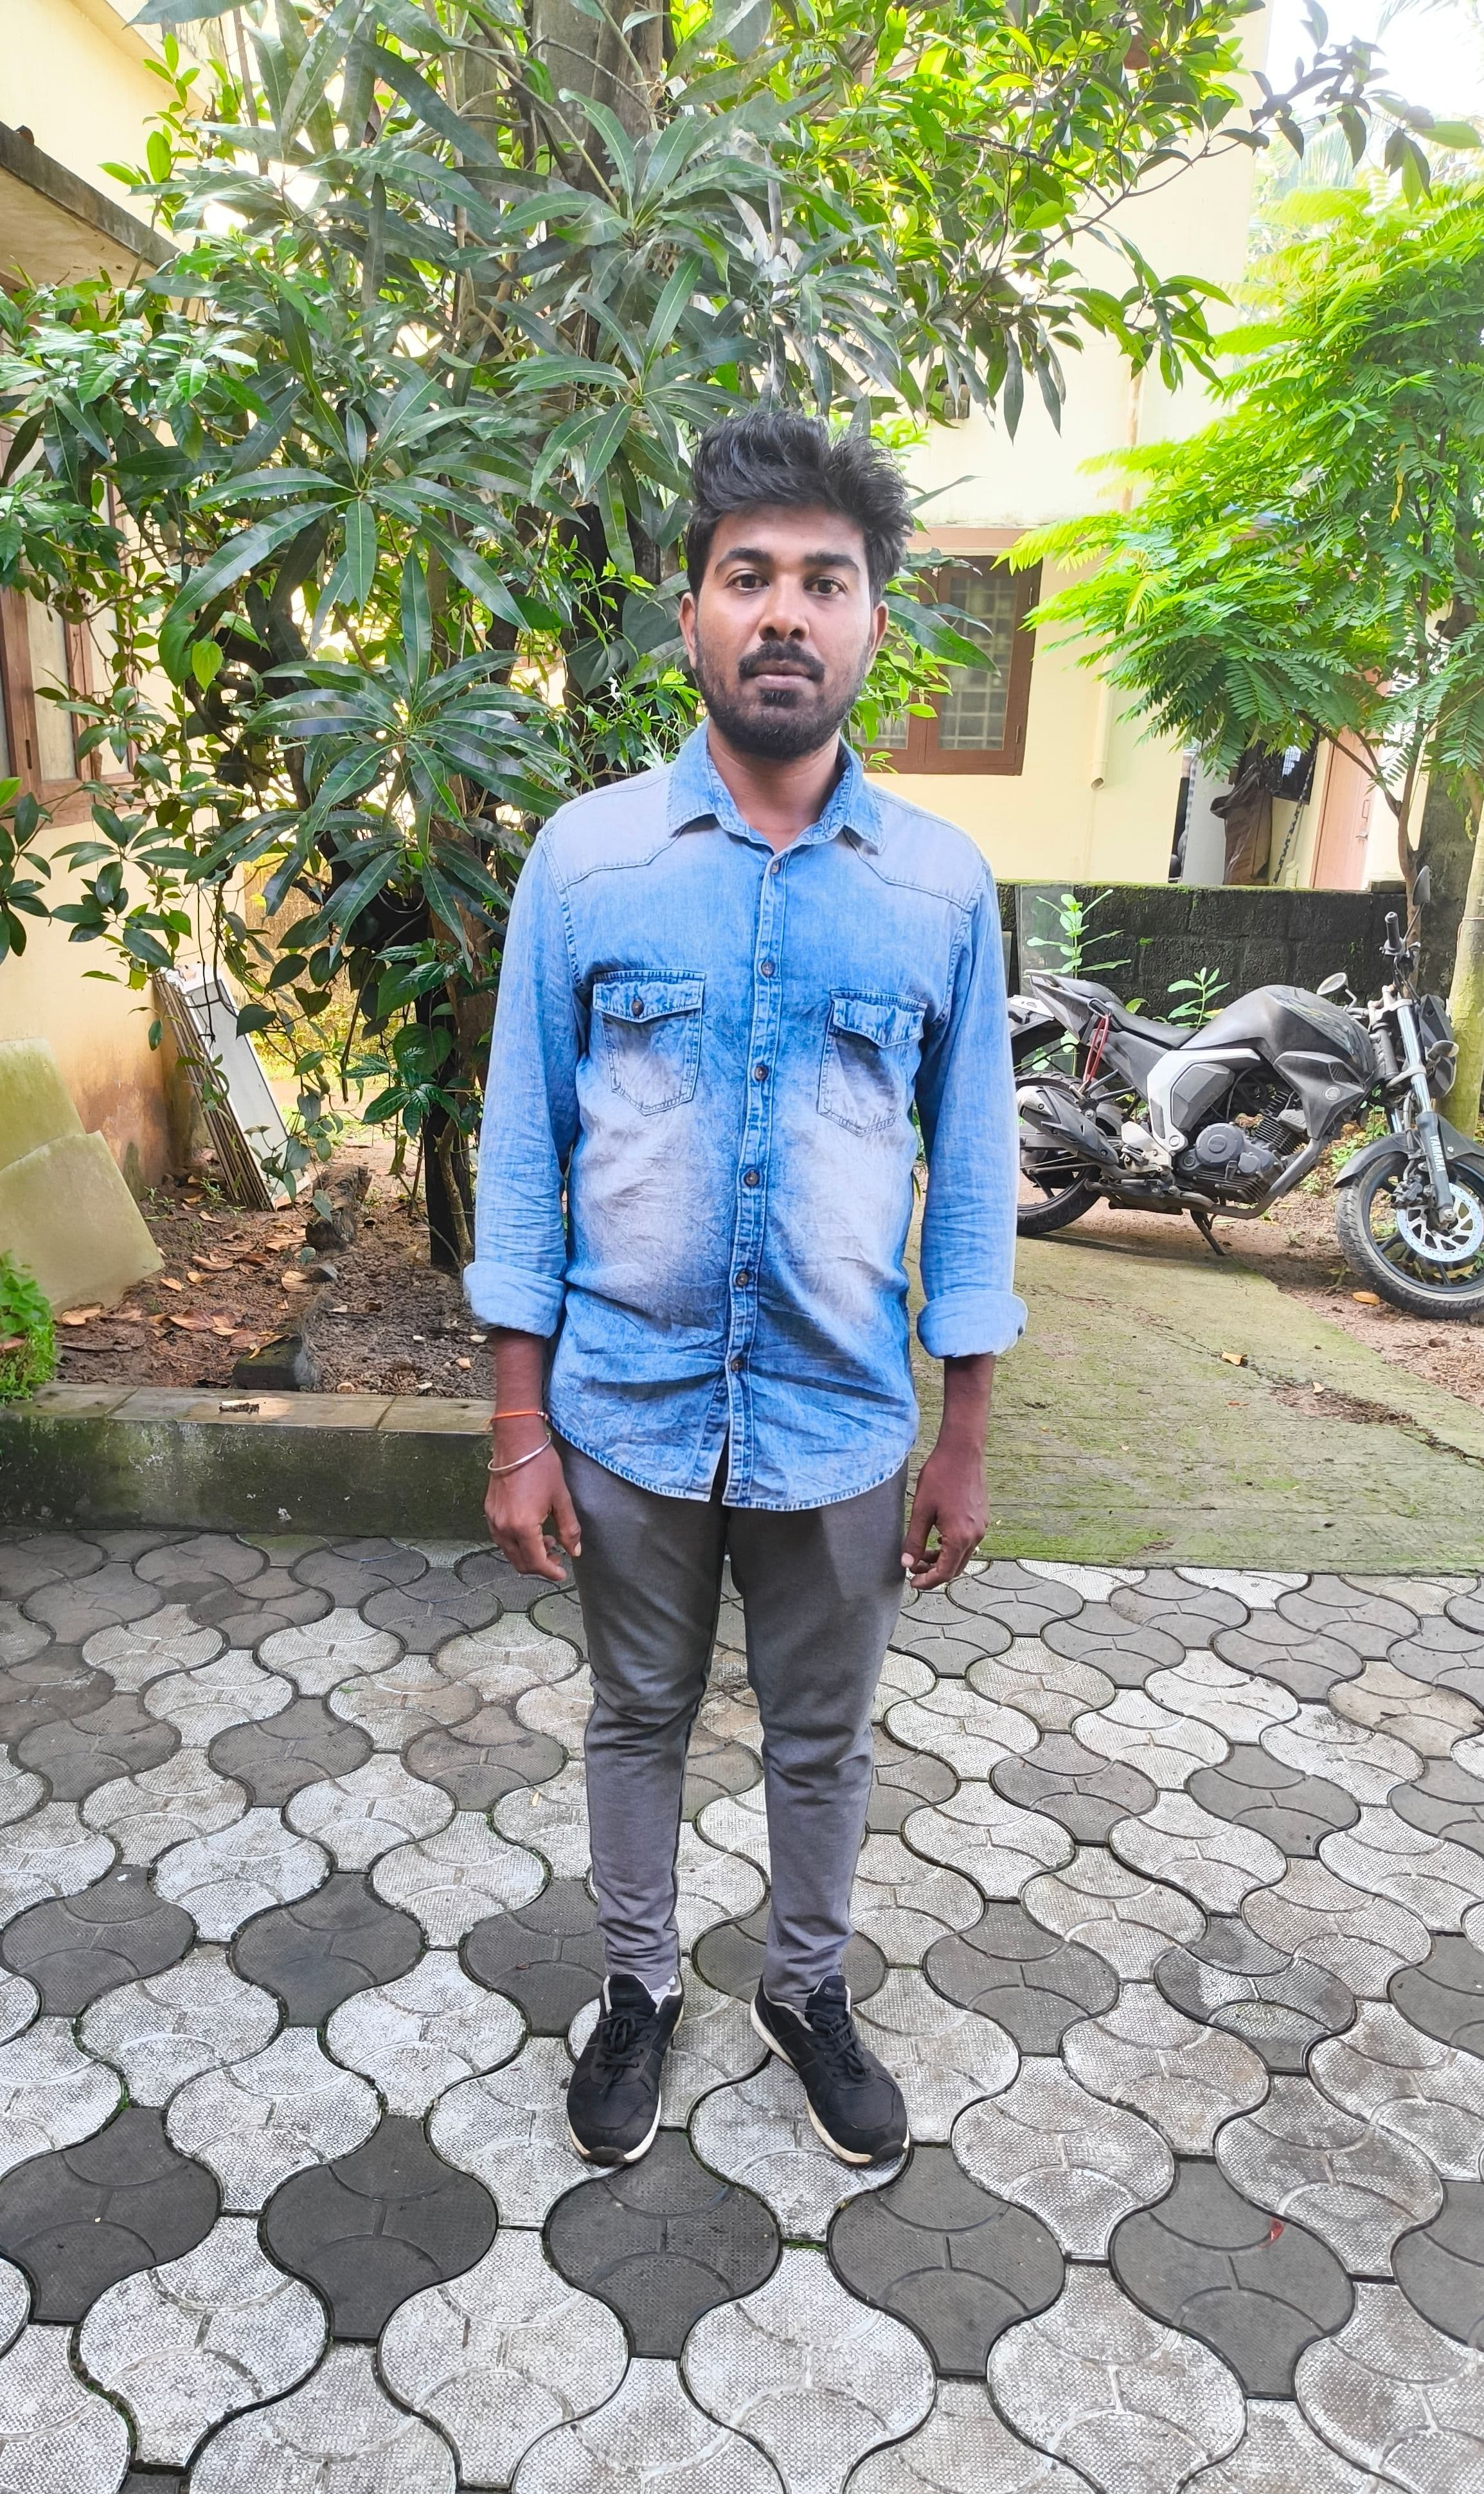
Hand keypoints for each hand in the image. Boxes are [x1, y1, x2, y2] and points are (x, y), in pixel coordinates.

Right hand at [485, 1442, 581, 1580]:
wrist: (517, 1442)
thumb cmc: (541, 1466)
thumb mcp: (561, 1499)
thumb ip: (569, 1529)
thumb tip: (574, 1551)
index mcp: (523, 1527)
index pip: (536, 1562)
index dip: (551, 1572)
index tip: (562, 1573)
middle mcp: (503, 1528)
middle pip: (520, 1563)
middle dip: (540, 1566)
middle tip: (558, 1558)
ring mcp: (493, 1520)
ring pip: (509, 1553)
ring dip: (528, 1554)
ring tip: (548, 1541)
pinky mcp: (489, 1512)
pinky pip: (501, 1539)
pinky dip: (517, 1543)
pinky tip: (532, 1531)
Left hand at [900, 1436, 986, 1590]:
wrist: (962, 1451)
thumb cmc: (940, 1476)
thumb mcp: (921, 1510)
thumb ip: (914, 1540)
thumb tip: (906, 1563)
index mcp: (960, 1536)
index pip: (945, 1572)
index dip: (928, 1581)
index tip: (913, 1583)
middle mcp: (976, 1535)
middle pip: (956, 1567)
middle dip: (934, 1572)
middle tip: (913, 1568)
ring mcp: (982, 1527)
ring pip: (962, 1555)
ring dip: (943, 1559)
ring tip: (922, 1554)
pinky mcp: (982, 1518)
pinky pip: (968, 1542)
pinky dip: (952, 1547)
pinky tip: (937, 1539)